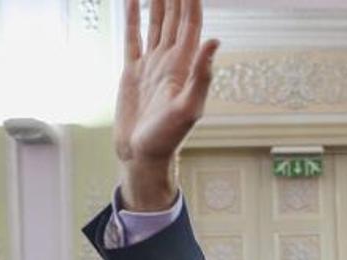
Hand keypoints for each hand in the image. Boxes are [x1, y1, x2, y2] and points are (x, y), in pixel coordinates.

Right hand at [116, 0, 218, 210]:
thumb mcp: (188, 109)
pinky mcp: (133, 72)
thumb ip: (202, 76)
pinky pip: (133, 36)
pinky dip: (132, 15)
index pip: (189, 22)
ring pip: (155, 21)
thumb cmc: (168, 139)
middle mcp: (170, 60)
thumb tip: (214, 41)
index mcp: (184, 65)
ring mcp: (151, 64)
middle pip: (173, 16)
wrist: (142, 156)